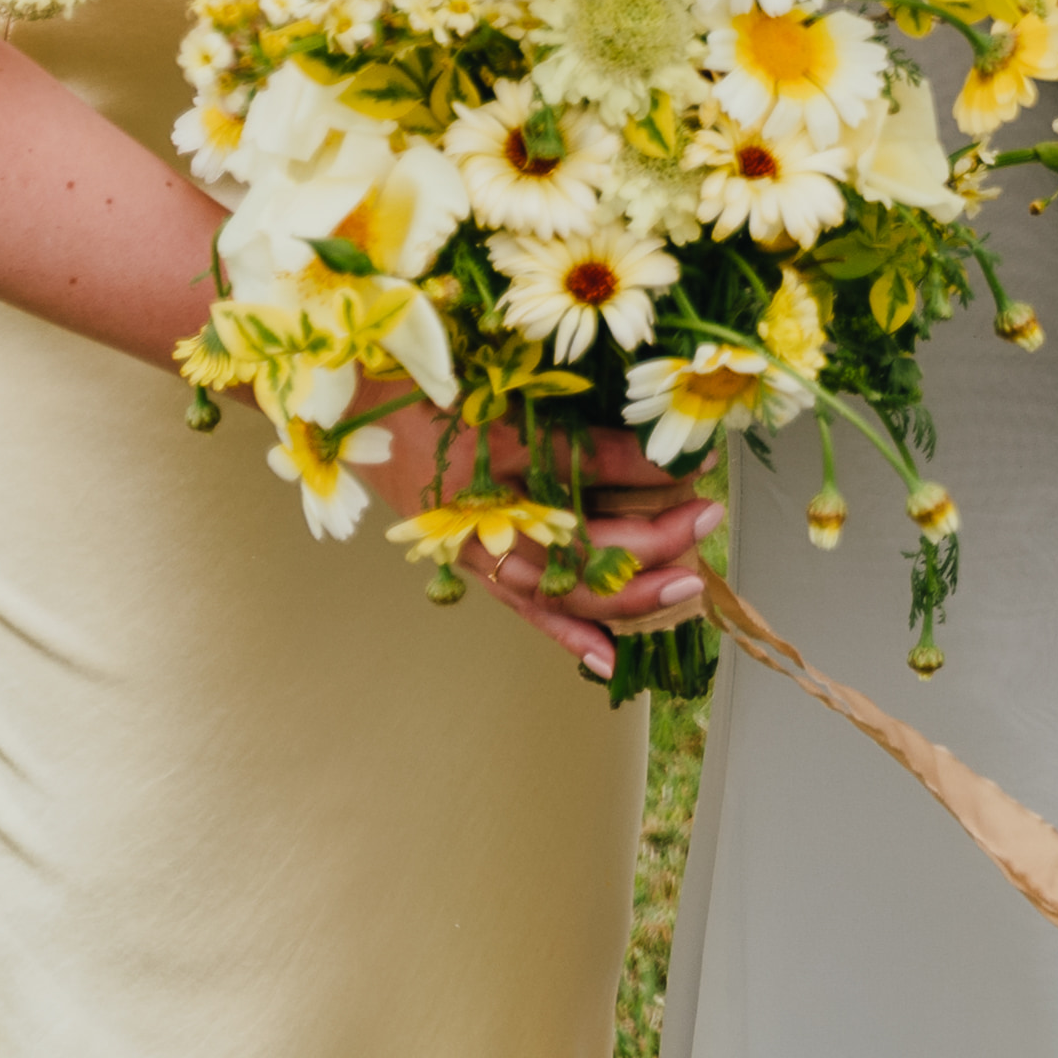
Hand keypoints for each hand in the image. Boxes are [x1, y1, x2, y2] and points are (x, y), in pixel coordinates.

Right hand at [380, 415, 722, 679]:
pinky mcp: (475, 565)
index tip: (699, 472)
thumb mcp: (515, 417)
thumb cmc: (428, 399)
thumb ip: (593, 449)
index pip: (591, 508)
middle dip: (655, 547)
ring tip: (682, 591)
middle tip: (709, 518)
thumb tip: (671, 462)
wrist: (348, 411)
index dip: (650, 491)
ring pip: (562, 595)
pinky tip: (605, 658)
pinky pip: (527, 610)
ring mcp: (482, 558)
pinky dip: (566, 635)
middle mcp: (491, 538)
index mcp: (500, 496)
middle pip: (584, 560)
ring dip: (626, 597)